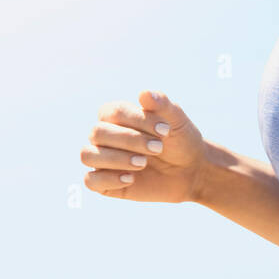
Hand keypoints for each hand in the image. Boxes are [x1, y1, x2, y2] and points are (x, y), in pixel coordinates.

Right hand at [80, 90, 205, 202]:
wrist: (191, 171)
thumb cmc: (180, 141)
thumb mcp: (177, 121)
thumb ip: (162, 105)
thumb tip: (144, 94)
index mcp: (116, 116)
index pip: (112, 112)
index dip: (136, 120)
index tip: (165, 130)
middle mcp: (105, 137)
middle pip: (97, 132)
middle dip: (128, 140)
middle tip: (157, 148)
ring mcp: (103, 160)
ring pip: (88, 155)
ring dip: (115, 159)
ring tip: (143, 163)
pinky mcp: (106, 184)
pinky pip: (91, 181)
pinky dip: (108, 179)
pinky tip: (131, 179)